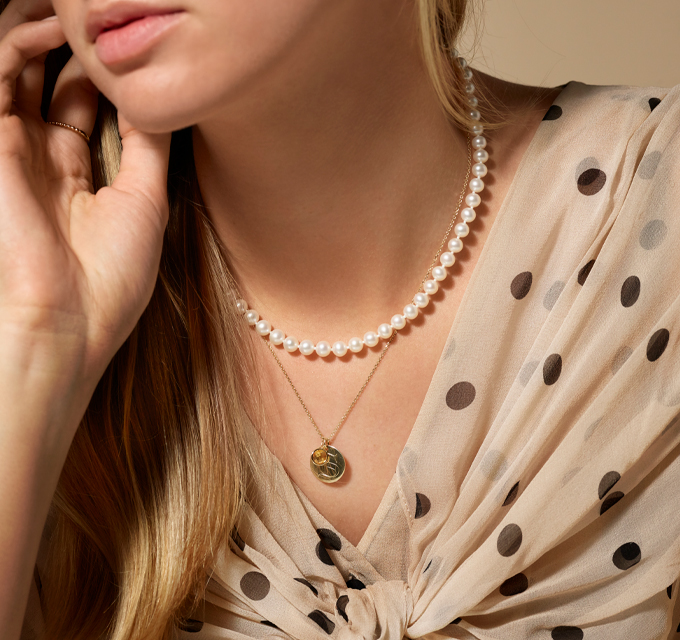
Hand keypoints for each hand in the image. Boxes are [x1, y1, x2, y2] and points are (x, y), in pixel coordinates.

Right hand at [0, 0, 171, 381]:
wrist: (67, 321)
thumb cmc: (111, 277)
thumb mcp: (145, 202)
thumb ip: (148, 146)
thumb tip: (163, 99)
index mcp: (77, 175)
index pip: (81, 103)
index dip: (101, 70)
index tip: (130, 43)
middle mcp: (41, 157)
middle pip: (47, 80)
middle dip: (70, 43)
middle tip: (96, 16)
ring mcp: (12, 150)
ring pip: (17, 68)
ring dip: (41, 31)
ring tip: (72, 10)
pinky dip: (18, 46)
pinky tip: (51, 30)